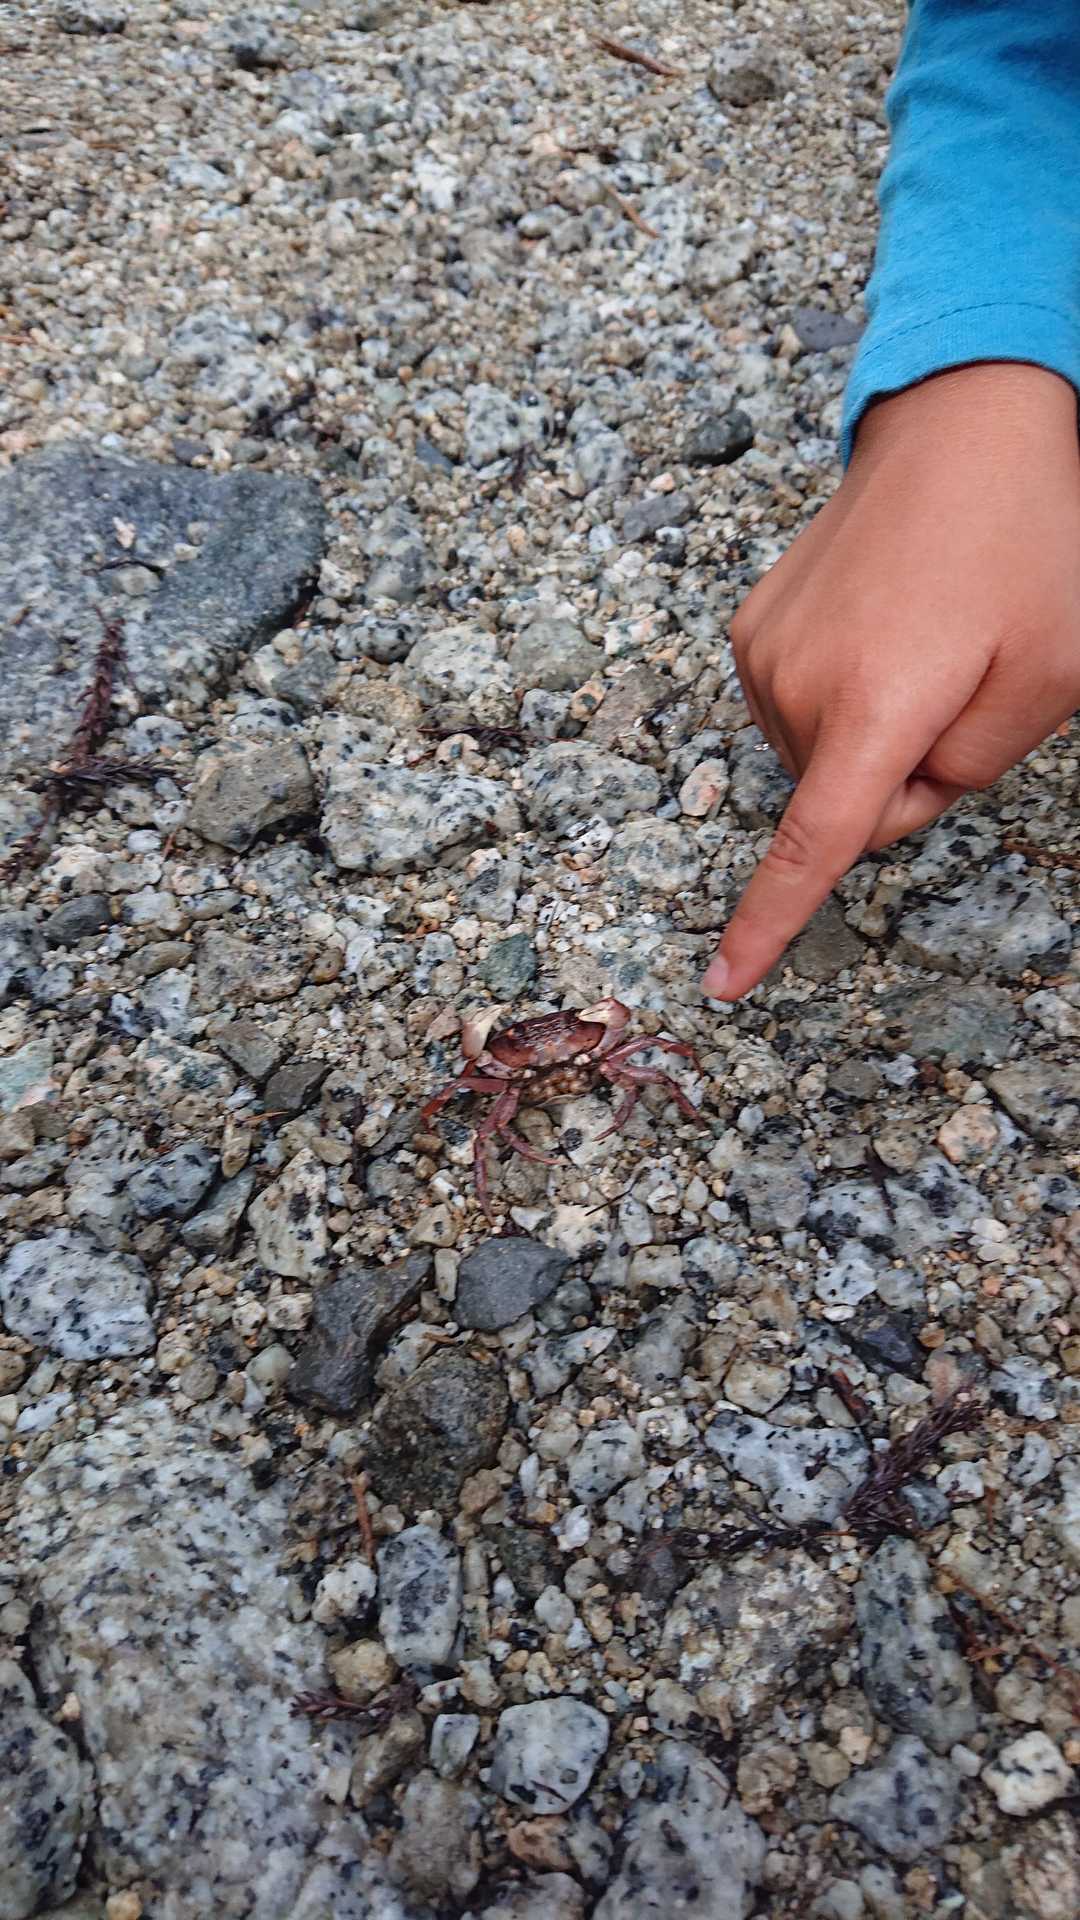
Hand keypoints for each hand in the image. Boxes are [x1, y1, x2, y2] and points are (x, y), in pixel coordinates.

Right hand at [703, 363, 1079, 999]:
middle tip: (961, 686)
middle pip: (847, 803)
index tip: (723, 983)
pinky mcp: (752, 628)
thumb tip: (887, 801)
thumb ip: (970, 772)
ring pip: (822, 759)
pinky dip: (842, 696)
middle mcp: (798, 682)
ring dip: (874, 732)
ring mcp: (764, 652)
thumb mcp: (1051, 676)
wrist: (961, 424)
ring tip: (922, 642)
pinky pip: (798, 710)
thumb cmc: (1026, 542)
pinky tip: (879, 628)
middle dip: (905, 776)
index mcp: (877, 701)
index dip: (769, 922)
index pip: (816, 842)